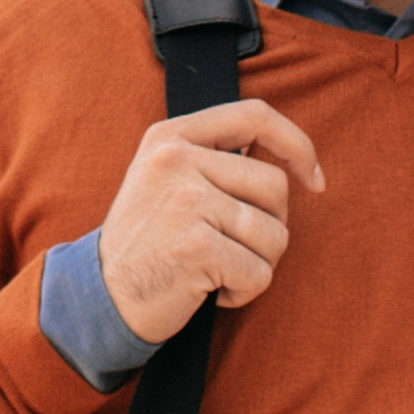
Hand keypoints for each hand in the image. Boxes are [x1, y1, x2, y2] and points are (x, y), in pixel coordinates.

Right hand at [90, 98, 331, 348]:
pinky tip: (212, 291)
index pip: (255, 115)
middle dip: (271, 226)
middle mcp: (176, 161)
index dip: (297, 145)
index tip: (313, 180)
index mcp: (171, 137)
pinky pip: (259, 273)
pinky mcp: (196, 246)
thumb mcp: (163, 179)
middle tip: (234, 248)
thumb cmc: (146, 242)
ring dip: (257, 264)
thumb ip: (211, 158)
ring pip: (274, 234)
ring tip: (219, 271)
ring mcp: (186, 202)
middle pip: (274, 186)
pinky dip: (244, 292)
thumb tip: (283, 156)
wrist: (100, 298)